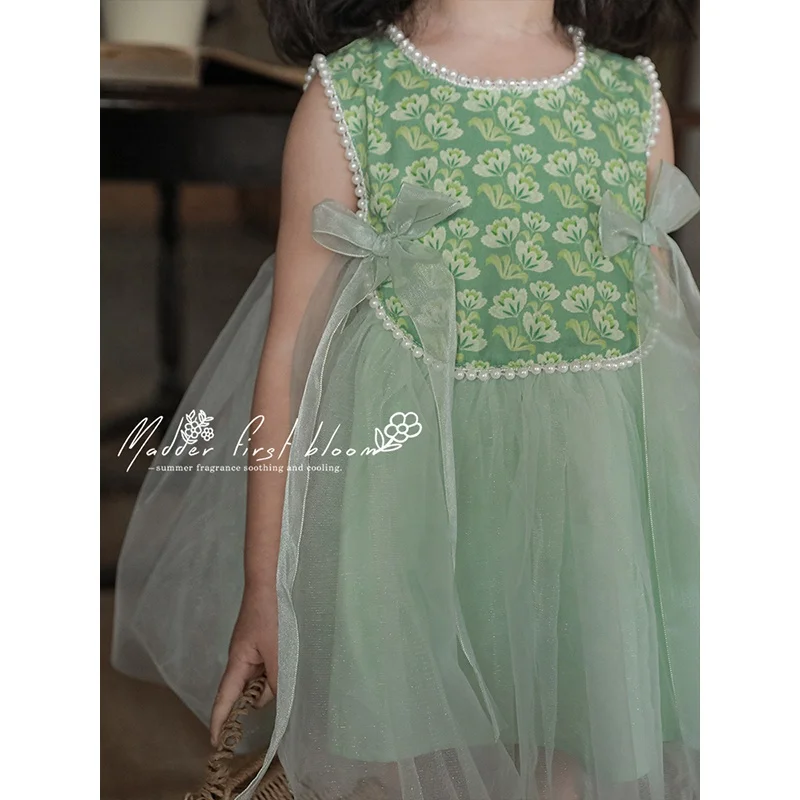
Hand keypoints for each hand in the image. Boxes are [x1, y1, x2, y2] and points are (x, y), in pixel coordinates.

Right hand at [210, 584, 277, 746]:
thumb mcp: (276, 651)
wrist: (268, 585)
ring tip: (285, 665)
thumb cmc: (270, 616)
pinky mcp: (259, 645)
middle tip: (278, 693)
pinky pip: (264, 668)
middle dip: (258, 698)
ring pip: (257, 680)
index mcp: (237, 663)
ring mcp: (249, 653)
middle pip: (245, 692)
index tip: (215, 743)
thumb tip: (271, 700)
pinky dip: (273, 671)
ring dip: (270, 682)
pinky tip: (286, 662)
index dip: (219, 722)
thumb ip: (275, 679)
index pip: (224, 699)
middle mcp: (239, 661)